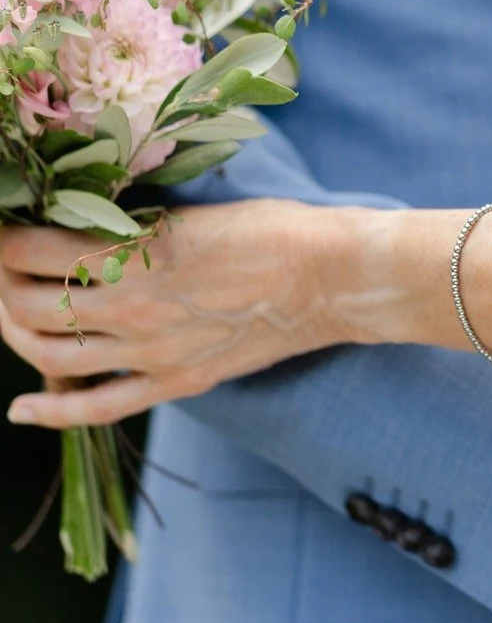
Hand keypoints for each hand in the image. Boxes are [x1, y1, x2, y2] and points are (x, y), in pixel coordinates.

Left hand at [0, 200, 368, 425]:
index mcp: (134, 250)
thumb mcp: (191, 211)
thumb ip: (132, 226)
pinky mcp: (174, 382)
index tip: (2, 232)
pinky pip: (97, 407)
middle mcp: (130, 304)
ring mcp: (149, 352)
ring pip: (50, 353)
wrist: (329, 277)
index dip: (3, 241)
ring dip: (17, 333)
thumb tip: (81, 225)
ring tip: (12, 315)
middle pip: (27, 305)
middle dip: (0, 286)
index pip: (31, 249)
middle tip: (3, 270)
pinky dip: (50, 411)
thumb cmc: (270, 227)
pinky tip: (23, 407)